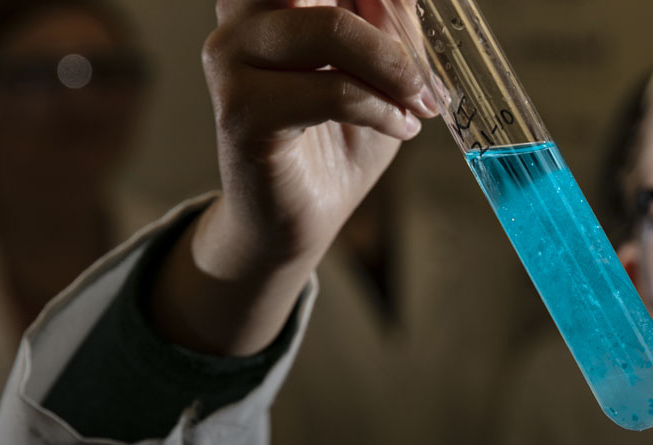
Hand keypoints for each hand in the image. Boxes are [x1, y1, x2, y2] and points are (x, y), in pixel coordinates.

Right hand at [154, 0, 433, 354]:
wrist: (301, 216)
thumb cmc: (340, 141)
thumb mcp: (382, 74)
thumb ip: (391, 28)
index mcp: (275, 4)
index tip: (409, 18)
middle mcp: (244, 22)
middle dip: (382, 18)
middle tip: (419, 63)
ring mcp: (233, 62)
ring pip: (328, 29)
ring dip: (390, 66)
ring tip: (419, 102)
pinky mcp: (242, 112)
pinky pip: (331, 92)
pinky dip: (380, 109)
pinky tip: (400, 127)